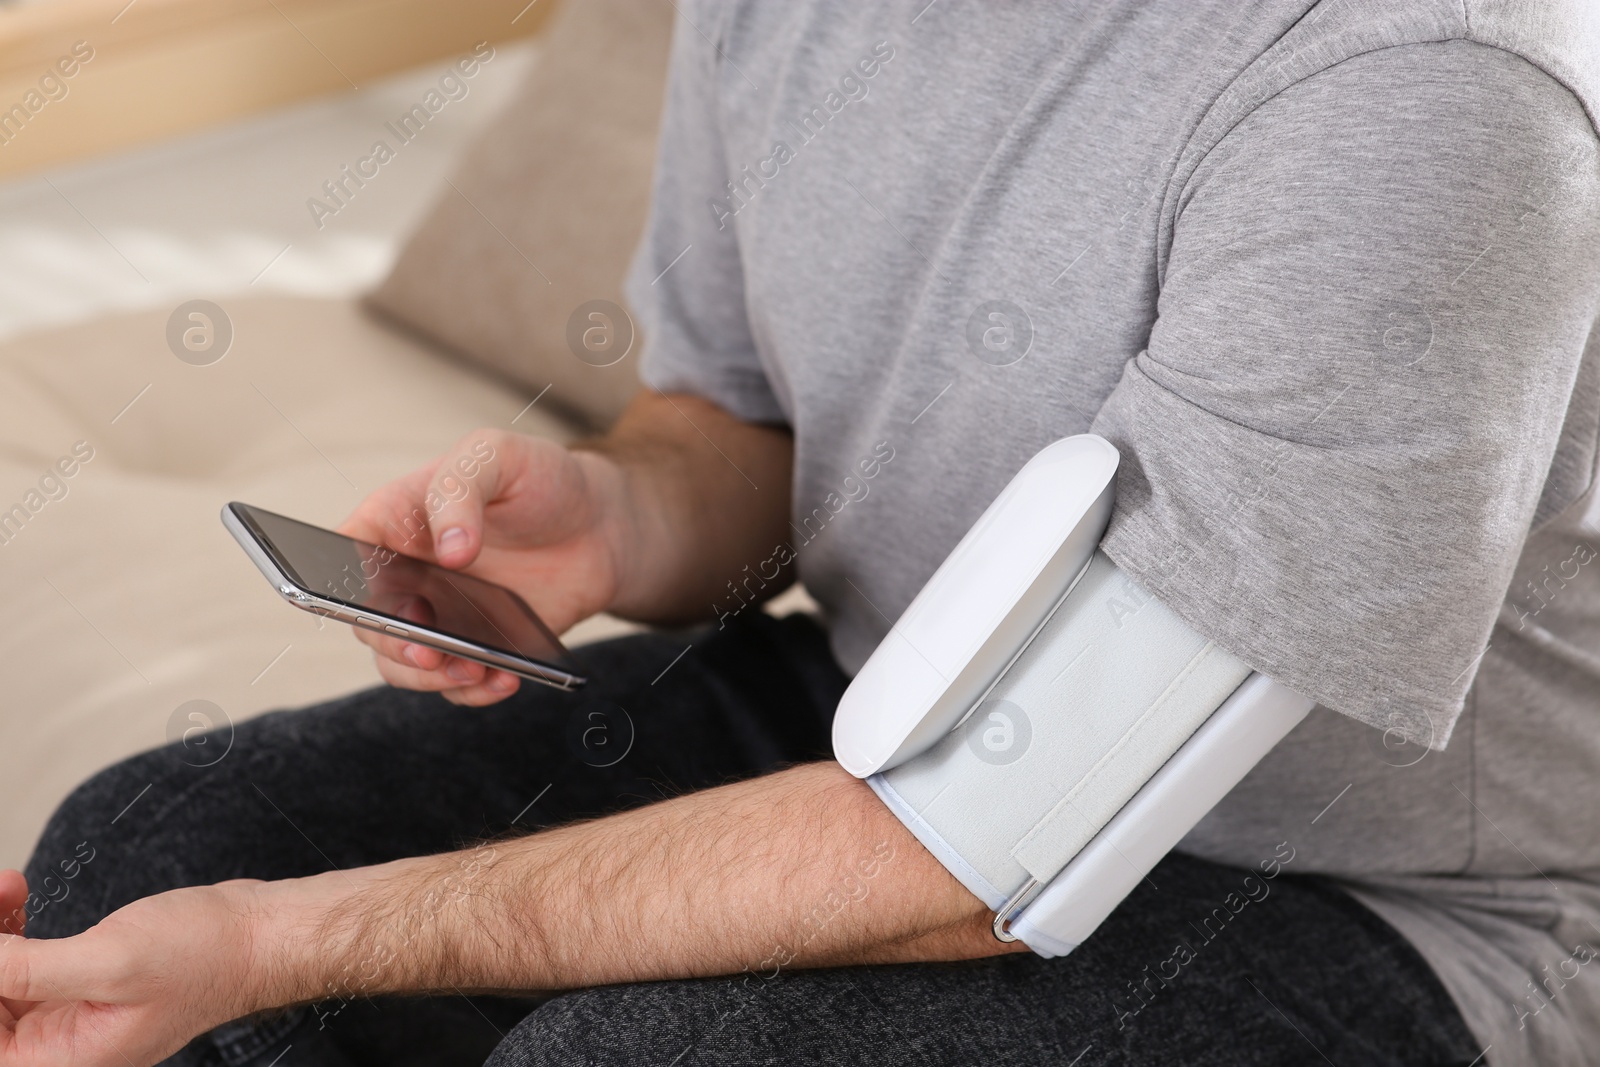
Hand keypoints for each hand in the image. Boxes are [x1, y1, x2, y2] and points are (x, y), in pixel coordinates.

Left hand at [0, 869, 261, 1066]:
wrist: (257, 934)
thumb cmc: (205, 956)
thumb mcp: (110, 961)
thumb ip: (30, 970)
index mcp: (63, 1062)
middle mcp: (61, 1050)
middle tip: (0, 896)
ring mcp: (69, 1018)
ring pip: (0, 983)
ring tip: (9, 889)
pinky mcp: (80, 986)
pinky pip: (24, 967)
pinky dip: (11, 933)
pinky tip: (19, 900)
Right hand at [338, 428, 627, 705]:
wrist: (600, 523)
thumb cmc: (537, 478)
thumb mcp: (495, 455)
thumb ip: (461, 486)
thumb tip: (452, 550)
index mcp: (389, 523)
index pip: (335, 559)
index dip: (338, 587)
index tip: (373, 601)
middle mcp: (403, 577)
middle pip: (368, 624)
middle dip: (393, 643)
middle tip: (430, 649)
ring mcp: (438, 617)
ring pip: (404, 666)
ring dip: (429, 678)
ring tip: (473, 672)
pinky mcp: (476, 648)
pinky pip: (457, 685)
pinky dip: (474, 691)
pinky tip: (504, 680)